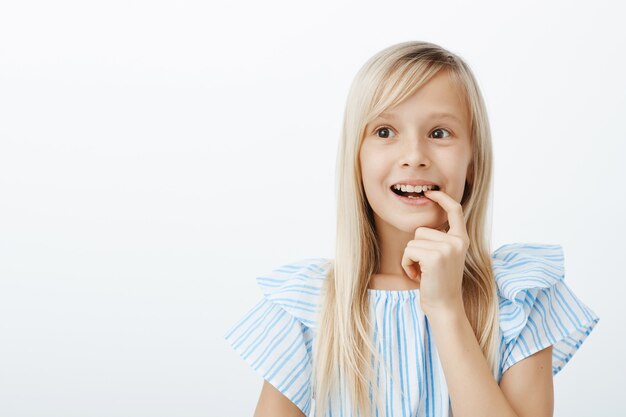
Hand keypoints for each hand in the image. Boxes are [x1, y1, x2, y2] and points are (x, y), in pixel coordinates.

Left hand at [401, 189, 468, 314]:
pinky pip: (409, 251)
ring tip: (423, 273)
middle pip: (421, 230)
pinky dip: (407, 265)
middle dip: (416, 249)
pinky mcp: (435, 256)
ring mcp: (447, 248)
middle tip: (426, 268)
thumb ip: (440, 241)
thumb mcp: (444, 258)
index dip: (443, 199)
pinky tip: (419, 277)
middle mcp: (457, 241)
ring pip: (413, 241)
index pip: (455, 210)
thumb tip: (423, 226)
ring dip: (411, 258)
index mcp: (461, 239)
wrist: (445, 307)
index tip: (431, 193)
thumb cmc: (439, 284)